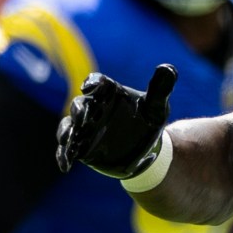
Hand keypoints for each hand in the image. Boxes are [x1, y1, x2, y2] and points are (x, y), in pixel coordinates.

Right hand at [57, 63, 176, 176]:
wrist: (147, 150)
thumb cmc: (149, 123)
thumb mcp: (157, 107)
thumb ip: (160, 88)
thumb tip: (168, 68)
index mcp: (108, 94)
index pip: (96, 83)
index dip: (92, 83)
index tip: (89, 87)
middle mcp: (93, 109)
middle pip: (79, 105)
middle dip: (78, 109)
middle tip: (83, 117)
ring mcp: (85, 129)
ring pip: (68, 127)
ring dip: (65, 132)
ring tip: (68, 139)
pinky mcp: (81, 147)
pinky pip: (68, 150)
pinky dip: (64, 155)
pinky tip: (65, 164)